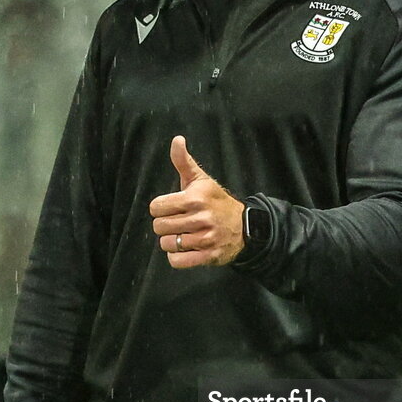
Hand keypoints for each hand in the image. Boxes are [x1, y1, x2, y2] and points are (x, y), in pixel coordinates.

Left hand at [149, 135, 244, 268]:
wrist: (245, 226)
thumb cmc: (216, 201)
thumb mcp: (201, 180)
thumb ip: (184, 161)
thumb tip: (176, 139)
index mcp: (195, 198)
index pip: (156, 207)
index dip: (161, 208)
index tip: (172, 208)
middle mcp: (201, 218)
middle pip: (159, 226)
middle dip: (165, 225)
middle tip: (178, 222)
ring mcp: (205, 239)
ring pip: (167, 244)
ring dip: (172, 241)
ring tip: (183, 235)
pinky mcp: (208, 256)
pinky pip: (177, 261)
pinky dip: (177, 257)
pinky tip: (185, 248)